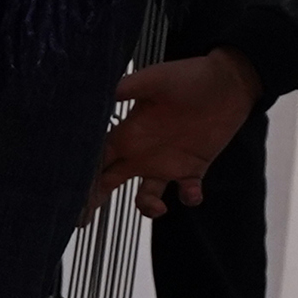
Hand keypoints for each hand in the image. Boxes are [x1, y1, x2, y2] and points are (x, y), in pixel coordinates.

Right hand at [91, 49, 262, 220]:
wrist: (229, 81)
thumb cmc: (189, 77)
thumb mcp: (154, 80)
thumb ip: (127, 88)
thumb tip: (100, 92)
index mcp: (127, 133)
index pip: (95, 160)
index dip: (81, 176)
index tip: (68, 193)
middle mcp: (141, 152)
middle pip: (109, 181)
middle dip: (93, 200)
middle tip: (81, 220)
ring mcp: (167, 162)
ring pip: (147, 195)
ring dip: (147, 207)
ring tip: (157, 207)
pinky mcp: (194, 167)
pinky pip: (187, 191)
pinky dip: (189, 197)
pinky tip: (191, 191)